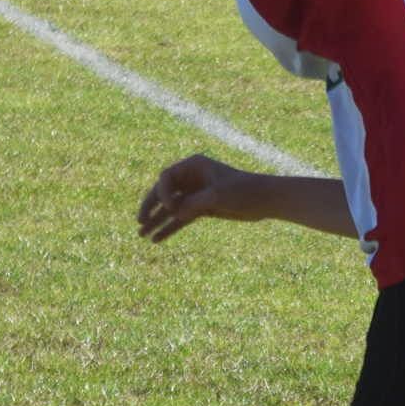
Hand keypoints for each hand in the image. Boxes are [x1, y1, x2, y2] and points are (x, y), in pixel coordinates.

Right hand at [137, 156, 253, 241]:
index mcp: (194, 165)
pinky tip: (156, 239)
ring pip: (170, 208)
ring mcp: (195, 194)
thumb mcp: (219, 195)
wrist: (265, 200)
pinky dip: (169, 228)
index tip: (170, 208)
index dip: (162, 193)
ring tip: (141, 235)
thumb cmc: (245, 190)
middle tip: (139, 221)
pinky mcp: (201, 209)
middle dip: (150, 207)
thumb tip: (175, 213)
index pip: (166, 177)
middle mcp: (191, 178)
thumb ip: (195, 202)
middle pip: (162, 192)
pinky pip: (180, 219)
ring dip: (156, 220)